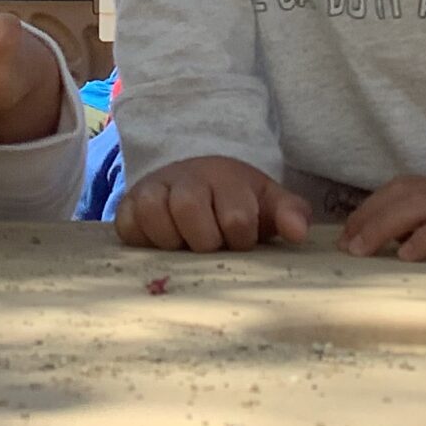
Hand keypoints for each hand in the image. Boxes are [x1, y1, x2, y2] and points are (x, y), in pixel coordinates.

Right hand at [115, 156, 310, 251]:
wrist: (196, 177)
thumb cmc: (235, 199)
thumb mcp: (267, 201)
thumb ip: (289, 213)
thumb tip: (299, 233)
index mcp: (226, 178)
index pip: (235, 217)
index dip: (240, 239)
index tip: (241, 242)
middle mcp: (186, 179)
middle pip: (189, 208)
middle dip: (204, 239)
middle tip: (210, 247)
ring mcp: (153, 190)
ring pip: (152, 211)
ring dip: (171, 239)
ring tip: (184, 248)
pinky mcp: (127, 206)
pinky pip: (126, 225)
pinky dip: (141, 239)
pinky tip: (158, 245)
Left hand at [339, 175, 425, 264]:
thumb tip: (406, 247)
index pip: (401, 188)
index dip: (371, 206)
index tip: (347, 232)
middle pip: (401, 193)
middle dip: (368, 216)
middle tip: (344, 244)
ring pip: (417, 205)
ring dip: (383, 225)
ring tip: (361, 250)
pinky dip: (424, 238)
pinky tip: (406, 255)